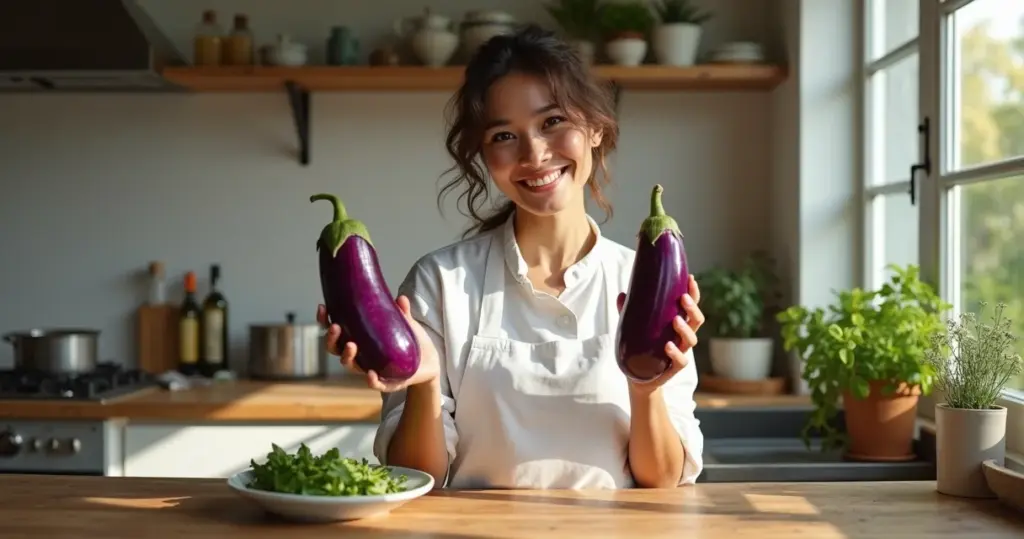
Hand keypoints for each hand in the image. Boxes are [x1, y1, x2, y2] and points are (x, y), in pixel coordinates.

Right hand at [316, 296, 439, 392]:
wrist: (430, 364)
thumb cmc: (411, 341)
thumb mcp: (407, 323)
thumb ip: (402, 312)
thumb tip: (400, 298)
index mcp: (359, 340)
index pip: (336, 332)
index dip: (325, 321)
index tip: (323, 307)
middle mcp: (360, 356)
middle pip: (336, 350)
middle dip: (331, 339)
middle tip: (335, 327)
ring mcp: (371, 369)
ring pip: (351, 366)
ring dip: (347, 356)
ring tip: (351, 345)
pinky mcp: (387, 383)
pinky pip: (376, 384)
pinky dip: (371, 380)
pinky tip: (369, 374)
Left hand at [617, 274, 704, 392]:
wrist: (638, 378)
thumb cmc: (641, 347)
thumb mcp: (634, 327)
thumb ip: (629, 311)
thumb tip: (622, 293)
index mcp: (678, 324)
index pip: (691, 306)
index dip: (693, 293)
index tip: (690, 278)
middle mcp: (682, 337)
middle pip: (697, 321)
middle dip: (693, 309)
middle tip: (683, 298)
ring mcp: (680, 353)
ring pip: (691, 340)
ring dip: (685, 329)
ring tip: (676, 320)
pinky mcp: (673, 368)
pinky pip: (681, 361)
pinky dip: (676, 353)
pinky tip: (668, 346)